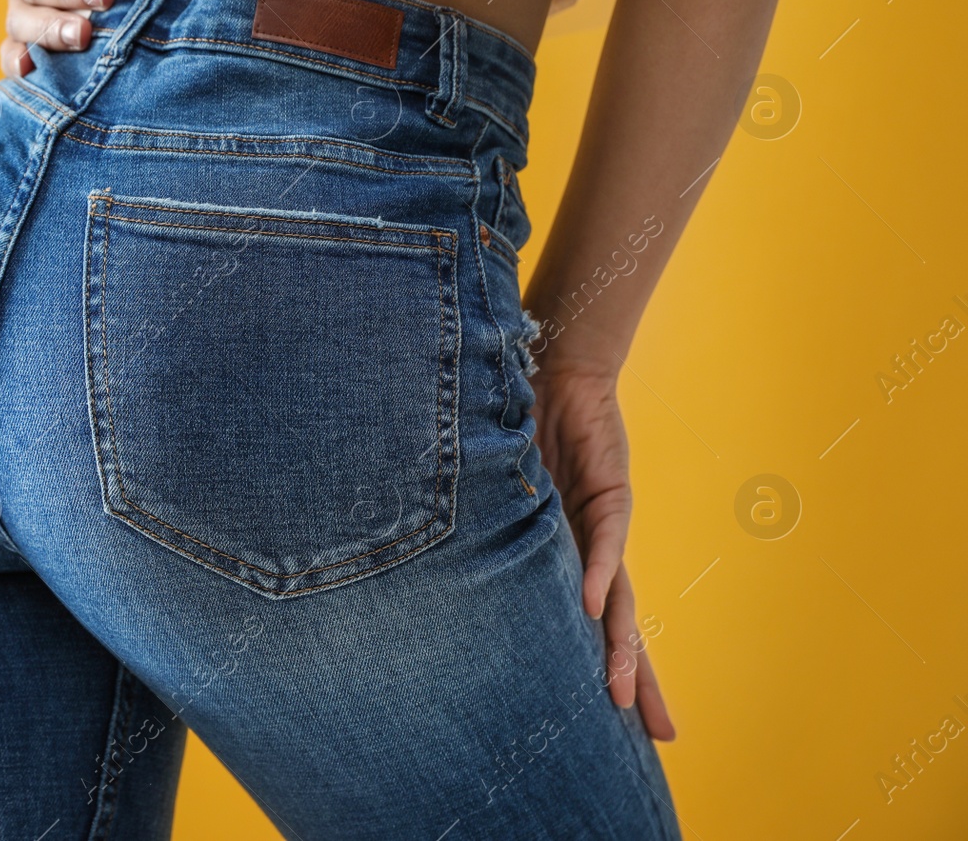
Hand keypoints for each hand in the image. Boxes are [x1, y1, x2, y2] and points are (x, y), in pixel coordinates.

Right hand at [530, 364, 674, 740]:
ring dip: (617, 646)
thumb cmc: (526, 426)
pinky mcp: (608, 488)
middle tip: (656, 733)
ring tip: (619, 694)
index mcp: (574, 552)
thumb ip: (495, 532)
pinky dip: (597, 574)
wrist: (560, 368)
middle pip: (621, 624)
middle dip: (635, 676)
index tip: (628, 720)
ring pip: (618, 597)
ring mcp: (604, 521)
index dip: (614, 664)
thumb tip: (445, 573)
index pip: (599, 619)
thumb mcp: (507, 496)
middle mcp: (596, 546)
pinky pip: (602, 539)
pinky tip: (590, 610)